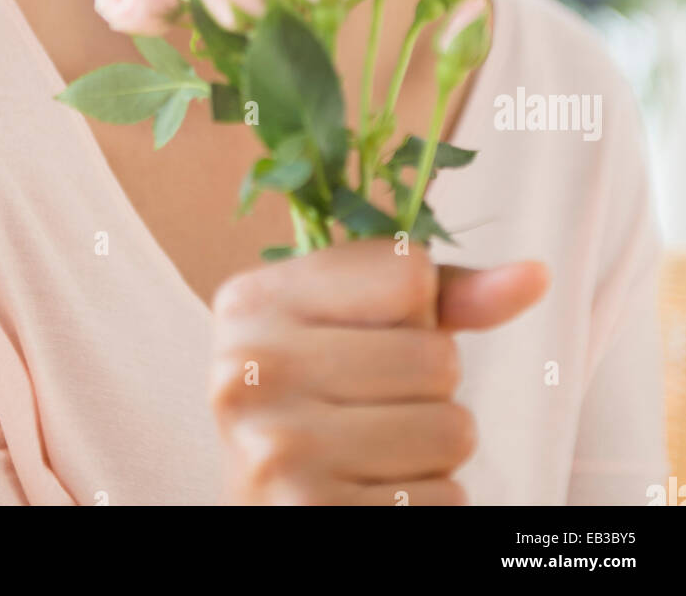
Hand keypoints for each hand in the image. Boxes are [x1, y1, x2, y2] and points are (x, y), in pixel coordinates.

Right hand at [208, 237, 549, 505]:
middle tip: (373, 408)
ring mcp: (277, 450)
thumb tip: (537, 274)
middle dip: (431, 388)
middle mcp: (250, 371)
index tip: (368, 336)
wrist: (264, 505)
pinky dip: (428, 501)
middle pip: (438, 357)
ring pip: (452, 431)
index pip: (410, 272)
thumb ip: (442, 296)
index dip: (417, 311)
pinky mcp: (312, 516)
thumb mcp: (358, 326)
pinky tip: (374, 495)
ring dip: (435, 450)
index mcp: (253, 301)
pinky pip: (444, 500)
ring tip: (376, 453)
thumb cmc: (322, 400)